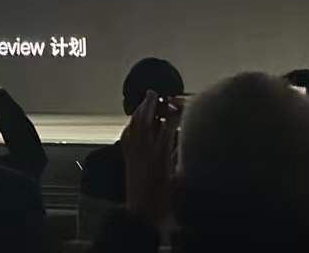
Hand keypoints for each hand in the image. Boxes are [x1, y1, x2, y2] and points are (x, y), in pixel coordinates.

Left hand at [123, 90, 179, 225]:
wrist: (141, 215)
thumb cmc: (163, 201)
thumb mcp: (178, 178)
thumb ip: (180, 157)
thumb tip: (181, 141)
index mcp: (161, 155)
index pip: (167, 126)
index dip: (172, 113)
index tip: (177, 104)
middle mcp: (144, 151)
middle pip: (145, 121)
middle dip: (149, 105)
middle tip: (154, 93)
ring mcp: (133, 154)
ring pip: (133, 127)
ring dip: (138, 112)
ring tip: (144, 103)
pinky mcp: (126, 160)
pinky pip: (126, 136)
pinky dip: (130, 126)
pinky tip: (132, 124)